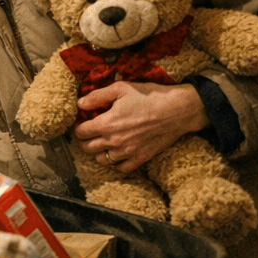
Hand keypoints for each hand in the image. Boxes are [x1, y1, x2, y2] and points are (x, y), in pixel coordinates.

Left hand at [73, 80, 207, 172]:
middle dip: (86, 140)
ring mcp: (127, 152)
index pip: (81, 132)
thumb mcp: (120, 89)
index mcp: (106, 124)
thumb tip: (80, 104)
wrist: (177, 110)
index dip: (80, 127)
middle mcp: (114, 141)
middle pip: (88, 148)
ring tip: (104, 143)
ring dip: (100, 152)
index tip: (85, 123)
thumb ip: (96, 97)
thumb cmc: (149, 96)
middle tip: (93, 133)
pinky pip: (121, 168)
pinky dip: (117, 163)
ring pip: (102, 160)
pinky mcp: (141, 158)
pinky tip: (119, 153)